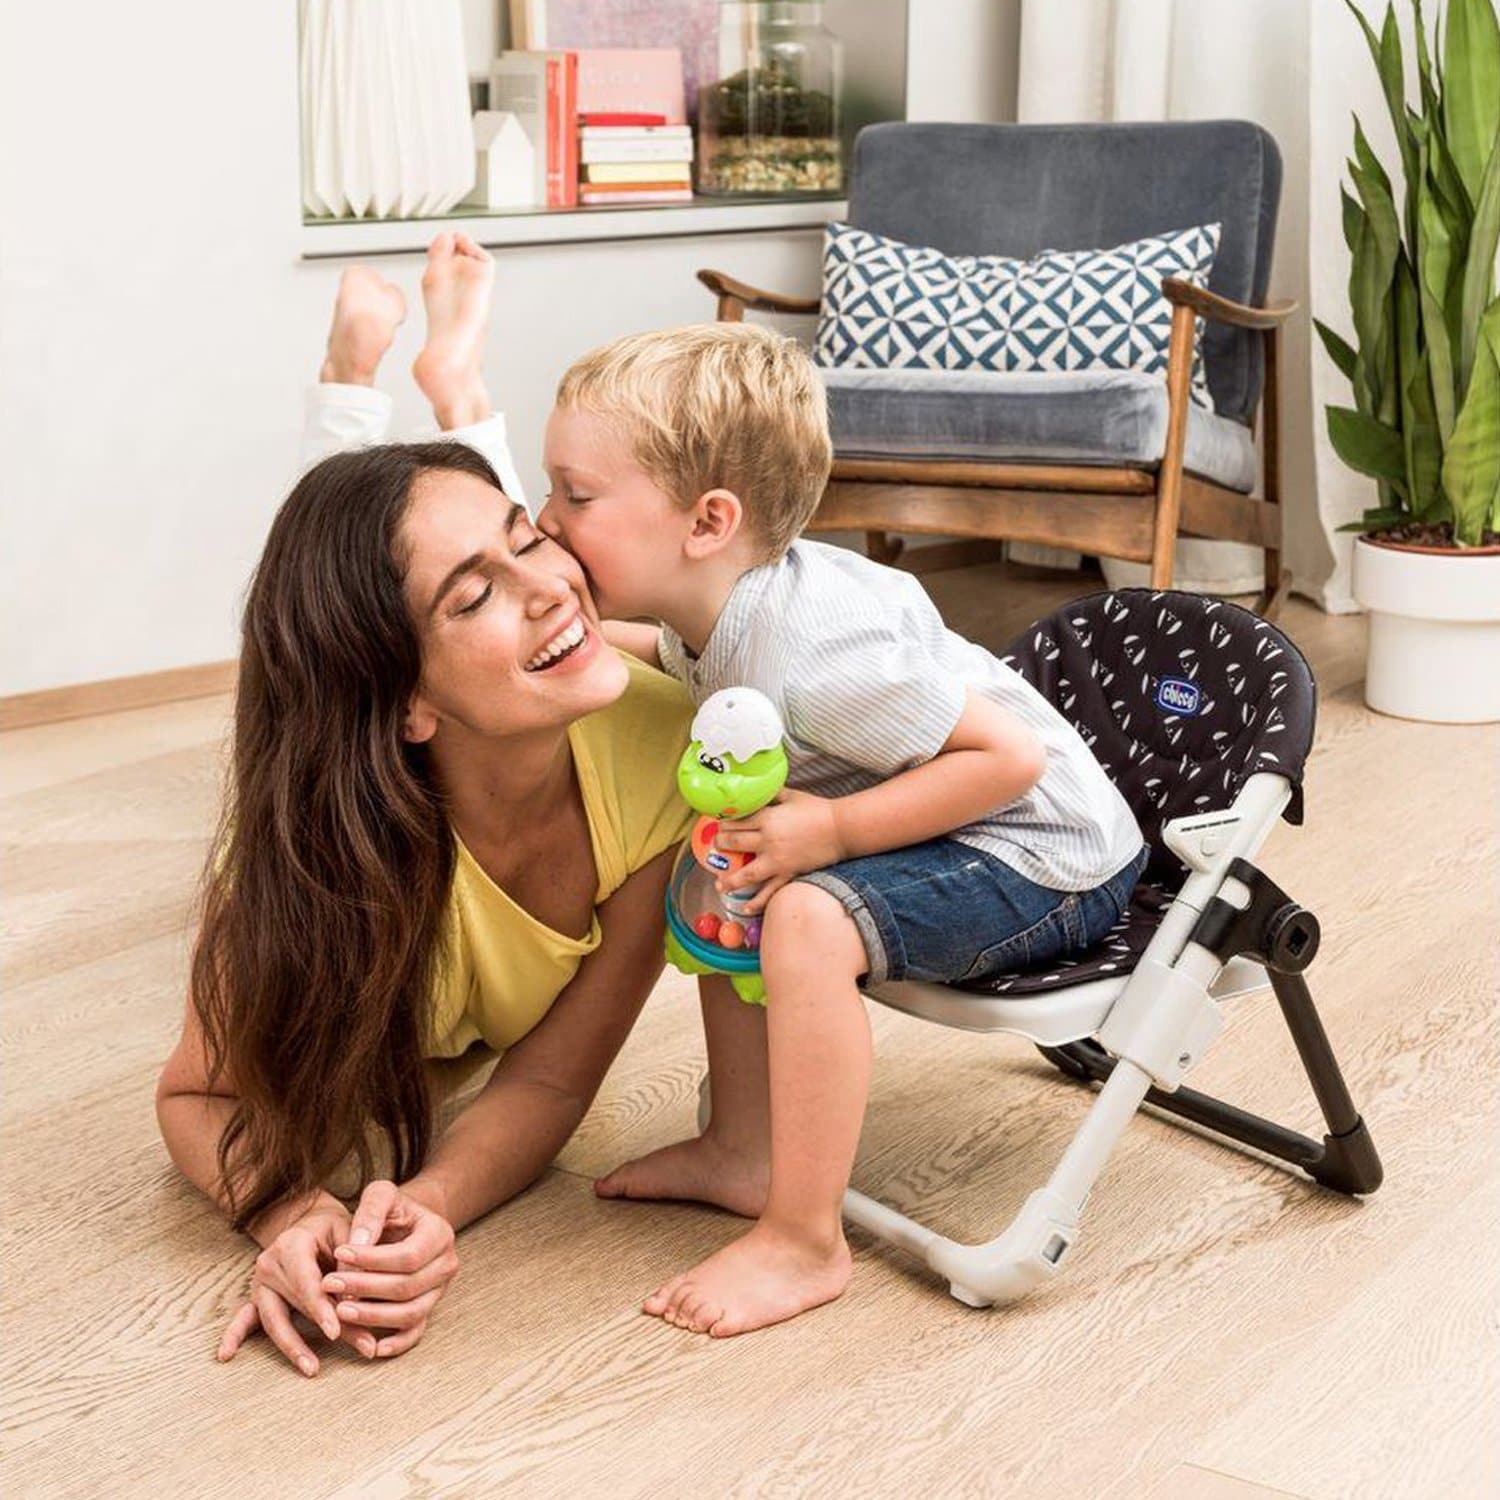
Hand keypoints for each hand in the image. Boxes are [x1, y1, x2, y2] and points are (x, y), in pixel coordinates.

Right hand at [218, 1199, 377, 1375]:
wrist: (309, 1219)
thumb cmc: (331, 1228)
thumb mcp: (346, 1232)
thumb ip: (352, 1261)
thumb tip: (356, 1297)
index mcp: (291, 1244)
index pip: (306, 1282)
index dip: (321, 1308)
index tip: (335, 1331)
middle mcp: (269, 1264)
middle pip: (297, 1305)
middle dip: (328, 1329)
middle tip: (359, 1348)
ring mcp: (259, 1282)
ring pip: (274, 1320)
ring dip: (293, 1347)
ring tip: (312, 1369)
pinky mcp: (256, 1296)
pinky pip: (244, 1318)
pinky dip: (235, 1335)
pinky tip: (225, 1355)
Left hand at [321, 1179, 458, 1359]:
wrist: (407, 1225)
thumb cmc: (392, 1209)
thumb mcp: (382, 1196)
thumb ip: (370, 1212)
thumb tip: (357, 1244)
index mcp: (440, 1234)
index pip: (408, 1255)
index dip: (372, 1259)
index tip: (338, 1253)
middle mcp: (446, 1264)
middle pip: (407, 1287)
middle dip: (365, 1288)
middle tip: (330, 1285)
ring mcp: (439, 1290)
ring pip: (410, 1313)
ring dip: (373, 1316)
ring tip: (339, 1311)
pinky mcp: (428, 1309)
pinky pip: (416, 1332)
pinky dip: (397, 1344)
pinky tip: (372, 1348)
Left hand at [713, 789, 846, 914]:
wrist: (841, 828)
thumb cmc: (817, 809)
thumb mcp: (791, 795)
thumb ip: (771, 794)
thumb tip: (757, 789)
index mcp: (767, 818)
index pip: (736, 822)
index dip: (723, 825)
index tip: (719, 826)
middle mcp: (768, 840)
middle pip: (735, 844)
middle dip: (721, 846)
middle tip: (717, 848)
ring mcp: (778, 860)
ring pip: (747, 874)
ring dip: (730, 881)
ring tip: (720, 885)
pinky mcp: (789, 873)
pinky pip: (770, 891)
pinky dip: (757, 902)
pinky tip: (746, 908)